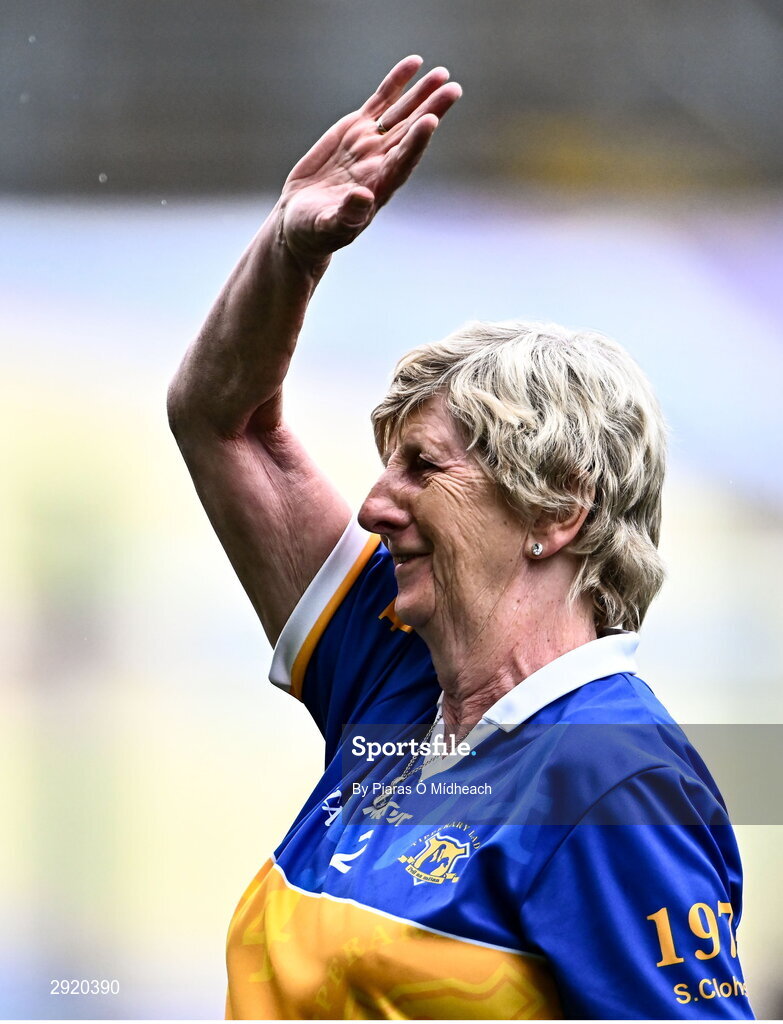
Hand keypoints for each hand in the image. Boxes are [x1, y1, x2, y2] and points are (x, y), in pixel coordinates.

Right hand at [279, 56, 460, 265]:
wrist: (299, 221)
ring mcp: (370, 143)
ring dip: (422, 94)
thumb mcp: (327, 227)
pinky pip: (381, 102)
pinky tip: (415, 63)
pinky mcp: (356, 129)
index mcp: (378, 187)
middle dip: (431, 111)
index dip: (416, 142)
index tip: (430, 121)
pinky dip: (396, 83)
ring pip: (402, 114)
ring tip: (443, 74)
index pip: (402, 161)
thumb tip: (363, 197)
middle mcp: (381, 162)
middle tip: (453, 90)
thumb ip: (347, 215)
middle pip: (411, 133)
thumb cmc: (314, 232)